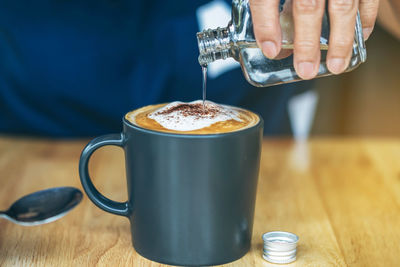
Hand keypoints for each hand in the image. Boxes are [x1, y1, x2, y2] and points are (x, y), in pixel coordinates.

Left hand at [249, 0, 378, 78]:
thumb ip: (270, 4)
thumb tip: (273, 43)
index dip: (266, 24)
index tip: (270, 50)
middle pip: (308, 5)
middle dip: (307, 43)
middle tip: (305, 70)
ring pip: (342, 5)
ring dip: (340, 40)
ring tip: (336, 65)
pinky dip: (365, 18)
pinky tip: (360, 38)